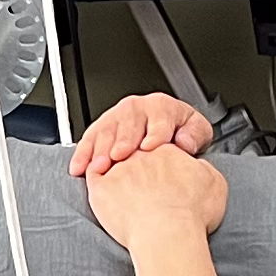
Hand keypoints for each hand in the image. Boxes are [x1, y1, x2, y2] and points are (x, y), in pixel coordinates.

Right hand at [71, 93, 216, 176]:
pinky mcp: (100, 130)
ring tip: (99, 166)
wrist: (168, 138)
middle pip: (128, 122)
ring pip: (106, 130)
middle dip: (123, 140)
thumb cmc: (180, 136)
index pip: (159, 117)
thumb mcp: (196, 132)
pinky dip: (82, 155)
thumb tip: (184, 141)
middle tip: (119, 156)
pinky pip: (88, 139)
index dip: (155, 133)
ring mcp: (116, 118)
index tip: (151, 147)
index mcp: (162, 107)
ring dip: (100, 149)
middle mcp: (137, 109)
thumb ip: (194, 135)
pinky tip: (79, 168)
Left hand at [83, 141, 225, 248]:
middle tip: (139, 180)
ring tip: (119, 186)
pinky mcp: (101, 187)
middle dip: (135, 162)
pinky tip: (102, 190)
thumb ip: (202, 169)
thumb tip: (197, 167)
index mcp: (166, 150)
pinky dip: (93, 177)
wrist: (168, 235)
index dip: (158, 160)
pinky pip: (91, 174)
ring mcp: (118, 168)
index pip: (158, 145)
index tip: (160, 173)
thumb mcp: (214, 183)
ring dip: (112, 168)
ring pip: (109, 159)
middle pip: (133, 150)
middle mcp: (140, 154)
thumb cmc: (191, 215)